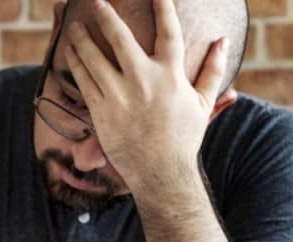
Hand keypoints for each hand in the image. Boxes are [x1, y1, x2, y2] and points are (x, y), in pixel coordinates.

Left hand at [64, 0, 227, 190]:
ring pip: (95, 58)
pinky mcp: (101, 111)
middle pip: (120, 39)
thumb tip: (222, 41)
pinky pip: (84, 81)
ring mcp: (119, 96)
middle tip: (97, 1)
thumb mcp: (203, 102)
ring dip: (82, 38)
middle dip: (107, 16)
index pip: (168, 32)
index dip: (162, 8)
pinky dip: (76, 63)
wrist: (159, 172)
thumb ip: (212, 70)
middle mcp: (143, 82)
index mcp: (171, 76)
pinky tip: (70, 51)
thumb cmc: (183, 137)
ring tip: (74, 25)